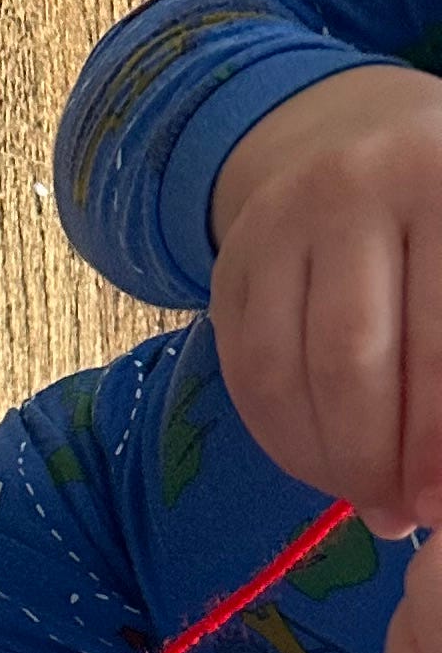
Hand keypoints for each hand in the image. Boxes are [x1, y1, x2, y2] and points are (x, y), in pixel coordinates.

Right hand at [211, 62, 441, 536]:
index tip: (439, 504)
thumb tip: (437, 489)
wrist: (359, 137)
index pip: (437, 338)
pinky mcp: (231, 262)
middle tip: (401, 515)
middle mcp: (359, 185)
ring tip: (363, 495)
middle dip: (377, 458)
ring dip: (325, 462)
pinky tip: (321, 466)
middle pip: (353, 359)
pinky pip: (245, 376)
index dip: (435, 436)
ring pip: (288, 375)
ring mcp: (281, 221)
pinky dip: (282, 441)